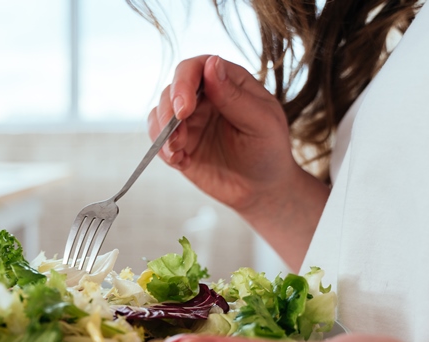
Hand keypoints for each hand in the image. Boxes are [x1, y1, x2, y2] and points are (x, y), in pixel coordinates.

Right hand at [152, 55, 329, 267]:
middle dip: (168, 111)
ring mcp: (190, 121)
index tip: (184, 108)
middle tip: (177, 136)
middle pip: (172, 89)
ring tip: (178, 153)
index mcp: (228, 82)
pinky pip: (158, 139)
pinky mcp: (180, 144)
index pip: (196, 67)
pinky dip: (163, 150)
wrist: (262, 190)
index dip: (183, 82)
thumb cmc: (269, 151)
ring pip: (160, 113)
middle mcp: (205, 97)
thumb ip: (235, 96)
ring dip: (163, 132)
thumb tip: (212, 63)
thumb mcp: (261, 123)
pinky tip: (182, 162)